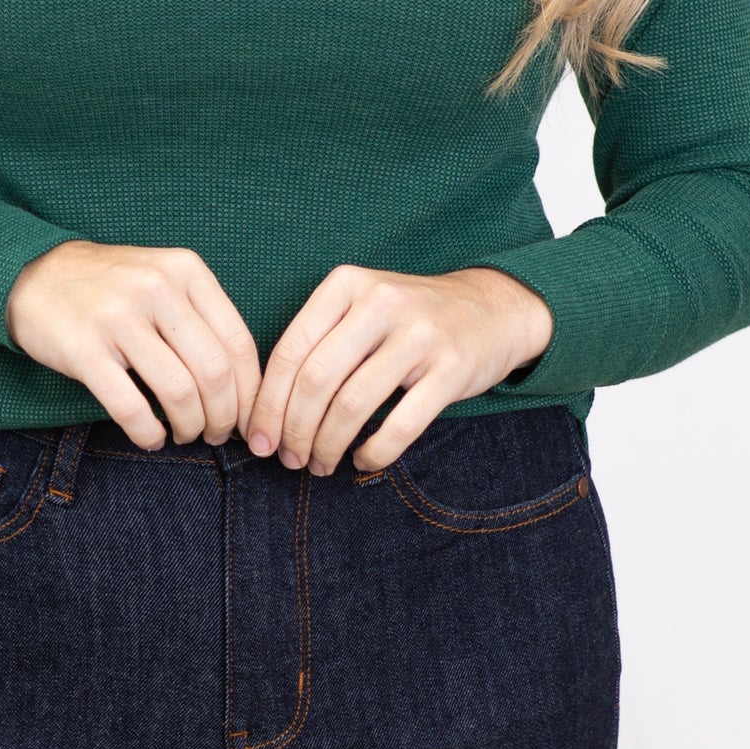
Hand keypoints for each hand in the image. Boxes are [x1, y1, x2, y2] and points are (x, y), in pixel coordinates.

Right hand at [5, 240, 261, 448]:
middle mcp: (156, 288)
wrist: (32, 274)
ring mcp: (119, 317)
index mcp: (185, 270)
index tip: (248, 419)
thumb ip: (201, 316)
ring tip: (184, 434)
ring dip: (189, 427)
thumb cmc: (109, 287)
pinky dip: (148, 433)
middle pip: (214, 372)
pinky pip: (130, 407)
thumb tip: (243, 386)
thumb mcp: (162, 278)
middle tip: (217, 435)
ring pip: (179, 392)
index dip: (250, 392)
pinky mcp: (84, 349)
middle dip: (224, 417)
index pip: (237, 342)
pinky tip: (150, 438)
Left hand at [244, 266, 553, 476]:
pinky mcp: (452, 369)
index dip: (267, 404)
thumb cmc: (408, 319)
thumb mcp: (360, 307)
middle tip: (288, 459)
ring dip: (327, 446)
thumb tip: (264, 410)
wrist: (492, 308)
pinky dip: (373, 452)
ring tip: (320, 464)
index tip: (257, 440)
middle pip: (315, 381)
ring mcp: (420, 334)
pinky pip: (400, 425)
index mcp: (346, 284)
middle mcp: (381, 302)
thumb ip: (318, 343)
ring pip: (352, 405)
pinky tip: (362, 459)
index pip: (290, 352)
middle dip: (293, 430)